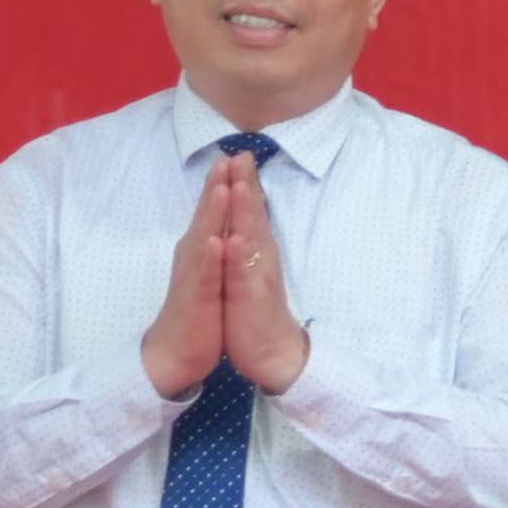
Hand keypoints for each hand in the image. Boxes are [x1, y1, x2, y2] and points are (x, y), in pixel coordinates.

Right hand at [142, 156, 241, 398]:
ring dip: (211, 213)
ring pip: (203, 238)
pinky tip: (214, 241)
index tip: (239, 155)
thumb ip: (216, 243)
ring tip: (220, 187)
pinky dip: (209, 258)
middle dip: (217, 186)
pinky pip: (203, 275)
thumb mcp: (211, 270)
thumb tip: (226, 221)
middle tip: (228, 156)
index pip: (215, 211)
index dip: (225, 183)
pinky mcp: (196, 298)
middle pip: (207, 215)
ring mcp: (194, 276)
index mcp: (202, 249)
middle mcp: (195, 256)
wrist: (177, 351)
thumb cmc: (198, 309)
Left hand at [222, 169, 310, 393]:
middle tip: (243, 154)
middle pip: (254, 216)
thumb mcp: (248, 273)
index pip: (250, 212)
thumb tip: (244, 224)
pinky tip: (235, 239)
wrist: (272, 353)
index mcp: (255, 252)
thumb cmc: (255, 312)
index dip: (244, 183)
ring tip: (243, 184)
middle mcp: (260, 258)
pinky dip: (240, 256)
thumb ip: (248, 247)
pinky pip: (244, 274)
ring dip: (248, 212)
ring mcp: (256, 276)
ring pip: (252, 238)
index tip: (237, 154)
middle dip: (247, 185)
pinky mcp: (251, 298)